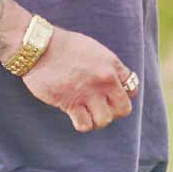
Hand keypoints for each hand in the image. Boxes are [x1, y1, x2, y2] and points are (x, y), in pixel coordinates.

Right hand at [20, 26, 137, 132]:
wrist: (40, 48)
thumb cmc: (65, 46)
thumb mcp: (94, 49)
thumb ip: (107, 65)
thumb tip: (115, 80)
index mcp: (112, 65)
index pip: (132, 87)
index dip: (124, 94)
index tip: (111, 94)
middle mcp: (105, 80)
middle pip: (124, 109)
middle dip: (114, 111)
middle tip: (101, 107)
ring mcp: (88, 93)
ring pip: (105, 120)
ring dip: (98, 120)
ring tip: (89, 114)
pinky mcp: (70, 103)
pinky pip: (85, 125)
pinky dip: (82, 124)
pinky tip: (76, 116)